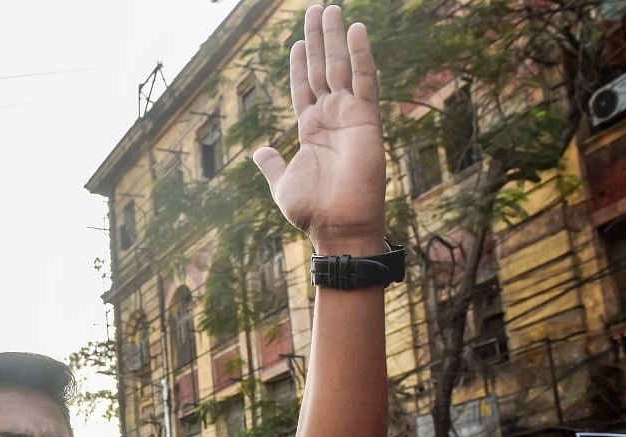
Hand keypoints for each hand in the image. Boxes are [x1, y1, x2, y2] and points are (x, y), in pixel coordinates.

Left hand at [253, 4, 385, 254]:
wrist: (337, 226)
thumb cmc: (312, 210)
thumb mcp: (282, 184)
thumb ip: (272, 164)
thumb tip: (258, 151)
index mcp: (311, 130)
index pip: (304, 87)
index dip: (300, 64)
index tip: (297, 40)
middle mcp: (331, 118)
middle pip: (322, 69)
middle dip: (317, 39)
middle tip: (315, 9)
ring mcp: (349, 116)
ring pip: (340, 67)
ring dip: (335, 37)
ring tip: (330, 9)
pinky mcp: (366, 120)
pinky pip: (365, 80)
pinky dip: (362, 54)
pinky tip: (357, 29)